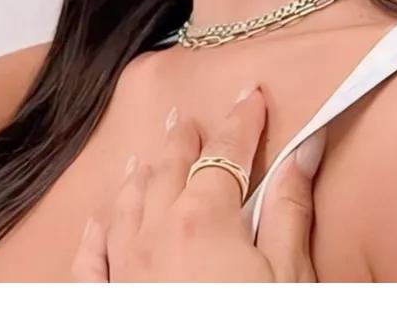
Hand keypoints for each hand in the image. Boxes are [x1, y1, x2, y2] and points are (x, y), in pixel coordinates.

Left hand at [70, 84, 325, 282]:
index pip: (226, 152)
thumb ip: (290, 209)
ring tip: (148, 155)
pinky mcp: (104, 306)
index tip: (253, 97)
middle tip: (190, 117)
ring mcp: (122, 271)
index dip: (242, 122)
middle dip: (184, 139)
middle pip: (169, 169)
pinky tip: (99, 219)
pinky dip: (96, 232)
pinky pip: (90, 259)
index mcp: (204, 219)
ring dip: (141, 175)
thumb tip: (305, 149)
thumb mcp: (289, 278)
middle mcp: (154, 234)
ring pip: (127, 205)